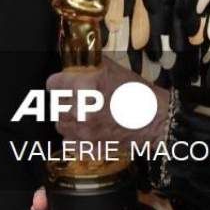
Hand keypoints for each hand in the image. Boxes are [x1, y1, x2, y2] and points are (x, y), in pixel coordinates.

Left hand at [48, 60, 167, 150]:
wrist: (156, 119)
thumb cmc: (137, 93)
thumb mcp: (112, 69)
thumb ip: (89, 66)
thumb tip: (74, 63)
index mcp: (85, 86)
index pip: (53, 83)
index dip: (59, 82)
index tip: (63, 84)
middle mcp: (81, 109)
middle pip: (56, 104)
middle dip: (66, 100)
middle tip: (79, 99)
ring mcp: (84, 131)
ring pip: (61, 124)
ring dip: (69, 119)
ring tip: (84, 115)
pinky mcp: (90, 146)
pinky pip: (70, 142)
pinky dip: (76, 137)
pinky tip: (88, 129)